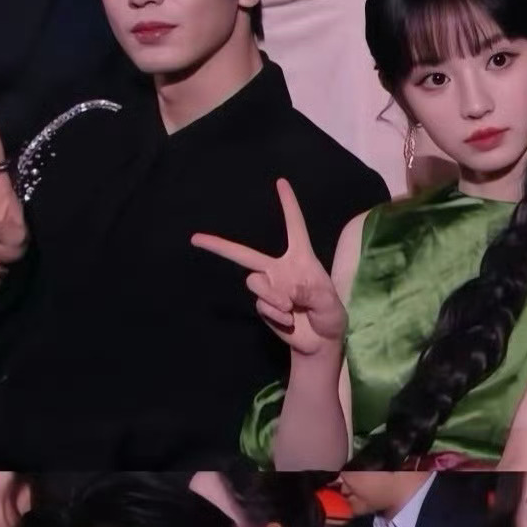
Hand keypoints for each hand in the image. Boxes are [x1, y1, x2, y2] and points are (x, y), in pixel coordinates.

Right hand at [192, 179, 346, 356]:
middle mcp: (280, 269)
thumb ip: (313, 294)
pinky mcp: (264, 305)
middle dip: (219, 245)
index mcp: (301, 259)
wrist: (320, 343)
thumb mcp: (330, 305)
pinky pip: (261, 304)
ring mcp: (269, 287)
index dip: (288, 204)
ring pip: (254, 282)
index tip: (281, 182)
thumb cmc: (330, 318)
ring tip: (290, 309)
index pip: (294, 227)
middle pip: (245, 254)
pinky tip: (289, 320)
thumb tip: (290, 289)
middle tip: (196, 238)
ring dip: (272, 296)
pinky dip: (275, 313)